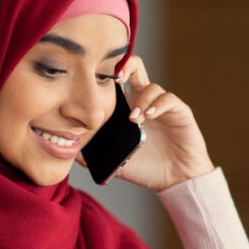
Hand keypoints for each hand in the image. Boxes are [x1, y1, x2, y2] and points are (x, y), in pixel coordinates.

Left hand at [102, 55, 214, 190]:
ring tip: (133, 119)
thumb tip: (70, 149)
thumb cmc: (147, 168)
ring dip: (140, 101)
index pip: (116, 82)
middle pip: (135, 69)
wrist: (175, 180)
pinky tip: (149, 116)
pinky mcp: (179, 112)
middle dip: (124, 68)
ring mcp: (163, 106)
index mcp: (127, 108)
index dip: (106, 76)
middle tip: (114, 80)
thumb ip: (95, 154)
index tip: (93, 82)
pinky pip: (168, 99)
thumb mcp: (116, 161)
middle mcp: (145, 101)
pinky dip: (158, 105)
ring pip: (151, 86)